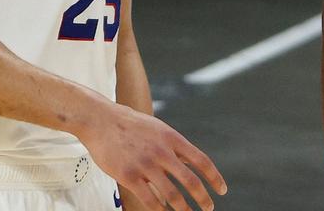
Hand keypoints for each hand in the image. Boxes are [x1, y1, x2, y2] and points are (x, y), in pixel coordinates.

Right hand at [79, 102, 226, 210]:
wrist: (101, 120)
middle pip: (191, 181)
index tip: (221, 190)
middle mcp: (162, 152)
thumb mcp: (158, 129)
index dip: (214, 178)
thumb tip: (190, 162)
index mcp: (172, 138)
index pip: (201, 161)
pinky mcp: (129, 176)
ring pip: (172, 195)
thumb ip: (174, 146)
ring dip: (184, 209)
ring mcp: (146, 165)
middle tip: (209, 208)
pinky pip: (150, 200)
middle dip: (203, 199)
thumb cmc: (130, 126)